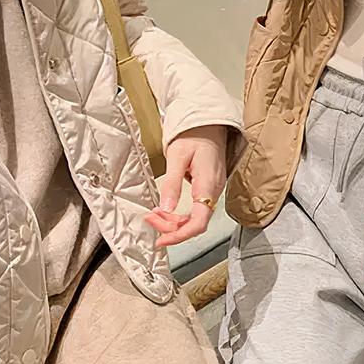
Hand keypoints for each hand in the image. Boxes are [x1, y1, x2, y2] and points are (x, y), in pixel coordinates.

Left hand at [144, 126, 227, 248]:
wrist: (210, 123)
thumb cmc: (194, 135)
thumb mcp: (177, 156)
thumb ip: (172, 183)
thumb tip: (165, 208)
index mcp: (208, 185)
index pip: (198, 222)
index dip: (179, 235)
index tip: (161, 240)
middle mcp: (214, 191)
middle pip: (195, 223)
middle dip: (171, 228)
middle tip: (150, 219)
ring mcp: (213, 190)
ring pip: (195, 218)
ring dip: (174, 221)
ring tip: (155, 215)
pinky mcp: (209, 188)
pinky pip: (197, 209)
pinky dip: (180, 214)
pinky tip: (167, 210)